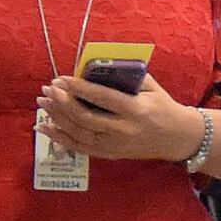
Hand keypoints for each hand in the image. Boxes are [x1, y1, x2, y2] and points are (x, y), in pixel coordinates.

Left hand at [34, 69, 198, 163]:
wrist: (178, 138)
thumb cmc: (164, 107)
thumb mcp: (151, 88)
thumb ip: (126, 77)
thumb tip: (97, 65)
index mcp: (135, 110)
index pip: (101, 98)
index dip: (78, 88)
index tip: (60, 79)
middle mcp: (122, 130)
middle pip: (84, 116)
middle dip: (62, 102)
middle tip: (47, 89)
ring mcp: (114, 145)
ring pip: (78, 132)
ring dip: (56, 117)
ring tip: (42, 102)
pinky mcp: (110, 154)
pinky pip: (79, 147)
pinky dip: (59, 137)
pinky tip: (43, 126)